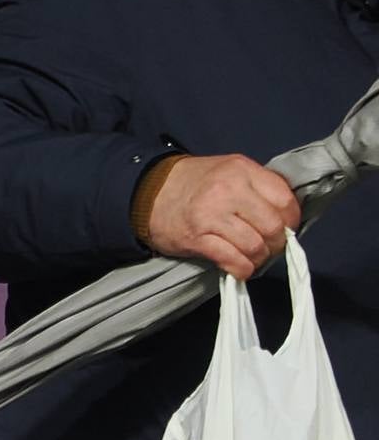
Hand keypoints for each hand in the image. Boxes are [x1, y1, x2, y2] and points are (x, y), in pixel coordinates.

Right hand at [144, 154, 298, 280]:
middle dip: (277, 243)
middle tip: (271, 248)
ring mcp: (210, 215)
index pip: (284, 199)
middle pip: (272, 226)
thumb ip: (256, 186)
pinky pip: (232, 259)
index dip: (291, 220)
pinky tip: (240, 269)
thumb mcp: (228, 171)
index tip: (285, 229)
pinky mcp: (196, 238)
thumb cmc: (193, 184)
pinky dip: (242, 269)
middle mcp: (228, 190)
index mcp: (241, 170)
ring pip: (254, 245)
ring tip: (254, 259)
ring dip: (259, 258)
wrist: (147, 193)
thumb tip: (284, 217)